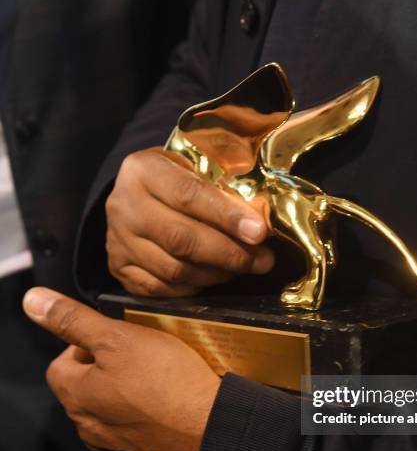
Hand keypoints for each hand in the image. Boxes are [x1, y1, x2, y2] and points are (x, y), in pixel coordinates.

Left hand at [23, 287, 219, 450]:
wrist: (212, 427)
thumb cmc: (164, 379)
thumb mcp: (117, 337)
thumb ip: (73, 319)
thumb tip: (33, 300)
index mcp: (75, 397)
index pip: (62, 363)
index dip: (86, 344)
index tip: (117, 338)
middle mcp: (88, 428)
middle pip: (86, 388)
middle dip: (106, 369)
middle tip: (140, 354)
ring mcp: (116, 448)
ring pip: (112, 410)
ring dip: (125, 394)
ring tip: (157, 378)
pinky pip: (136, 430)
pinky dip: (145, 416)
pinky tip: (168, 404)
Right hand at [106, 147, 273, 296]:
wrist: (137, 193)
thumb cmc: (178, 176)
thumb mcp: (198, 161)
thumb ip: (226, 181)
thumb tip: (259, 220)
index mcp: (143, 170)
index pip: (189, 194)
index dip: (227, 216)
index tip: (259, 232)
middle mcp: (124, 206)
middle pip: (182, 239)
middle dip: (230, 253)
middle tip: (263, 260)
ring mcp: (118, 241)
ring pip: (174, 269)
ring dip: (217, 273)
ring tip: (245, 267)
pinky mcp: (119, 268)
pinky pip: (162, 289)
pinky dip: (194, 287)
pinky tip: (216, 277)